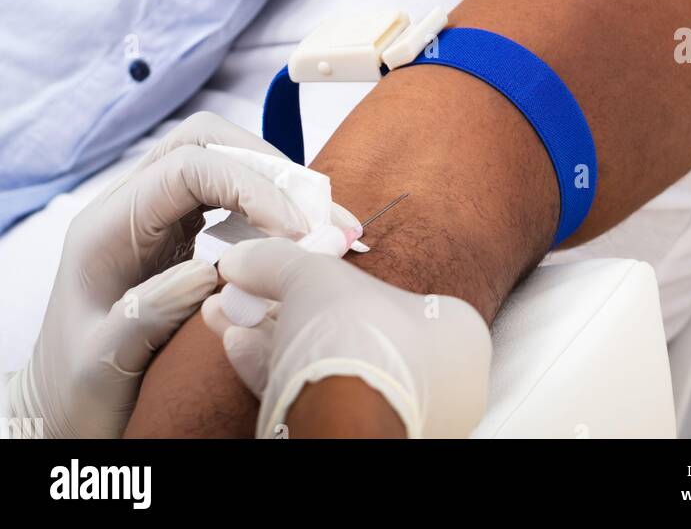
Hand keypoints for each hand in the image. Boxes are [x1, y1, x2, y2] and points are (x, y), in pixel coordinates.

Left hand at [5, 113, 309, 438]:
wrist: (59, 410)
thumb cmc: (74, 391)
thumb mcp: (102, 363)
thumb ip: (148, 313)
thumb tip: (210, 270)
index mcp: (106, 227)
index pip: (186, 167)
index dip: (249, 186)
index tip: (293, 231)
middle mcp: (130, 207)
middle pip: (205, 143)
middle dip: (269, 168)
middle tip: (318, 217)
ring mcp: (154, 215)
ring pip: (220, 160)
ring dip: (275, 184)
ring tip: (324, 225)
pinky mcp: (176, 232)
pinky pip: (226, 195)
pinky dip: (268, 207)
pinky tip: (297, 237)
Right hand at [202, 237, 491, 438]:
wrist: (344, 420)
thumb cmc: (359, 339)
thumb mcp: (316, 276)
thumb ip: (280, 261)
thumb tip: (244, 257)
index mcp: (454, 333)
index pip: (396, 294)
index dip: (337, 278)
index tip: (296, 270)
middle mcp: (438, 381)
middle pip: (352, 331)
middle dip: (291, 308)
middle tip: (255, 291)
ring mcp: (400, 414)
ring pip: (329, 367)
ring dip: (271, 337)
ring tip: (230, 313)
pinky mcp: (360, 438)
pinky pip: (315, 398)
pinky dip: (274, 372)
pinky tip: (238, 346)